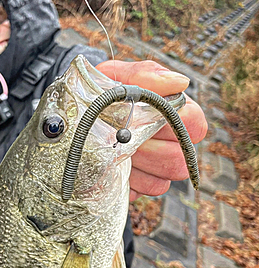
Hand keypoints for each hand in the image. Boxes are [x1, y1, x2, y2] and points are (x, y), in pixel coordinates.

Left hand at [96, 60, 207, 200]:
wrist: (73, 113)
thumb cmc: (102, 90)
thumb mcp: (118, 76)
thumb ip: (146, 75)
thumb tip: (180, 83)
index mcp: (173, 112)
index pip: (195, 125)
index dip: (175, 124)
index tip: (147, 118)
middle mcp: (170, 142)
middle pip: (179, 159)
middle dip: (148, 149)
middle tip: (121, 136)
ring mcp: (156, 168)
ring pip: (164, 180)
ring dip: (136, 165)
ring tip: (113, 149)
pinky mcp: (140, 186)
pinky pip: (143, 192)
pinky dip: (126, 180)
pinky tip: (111, 166)